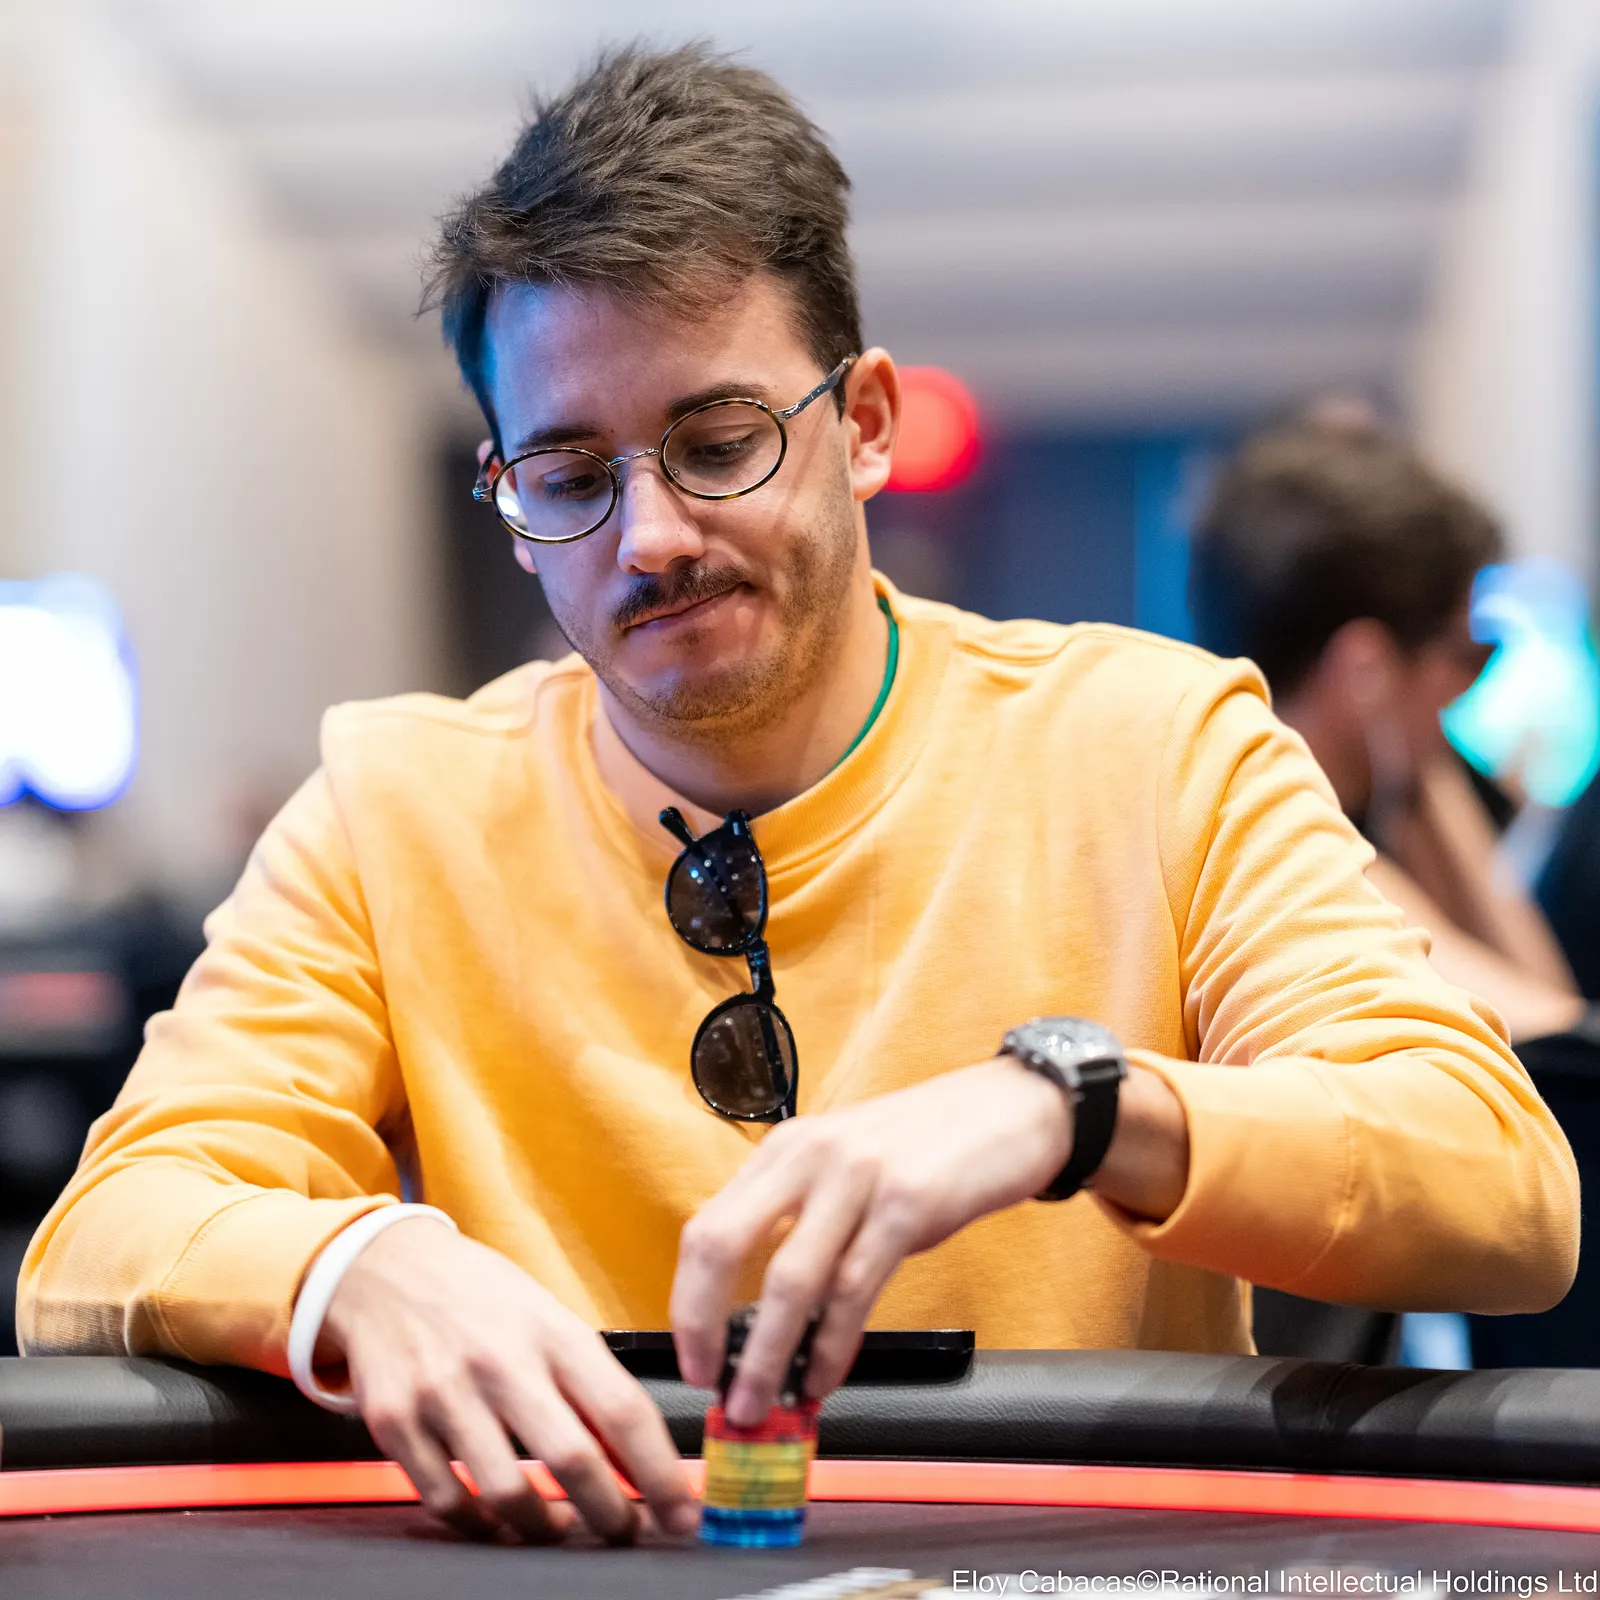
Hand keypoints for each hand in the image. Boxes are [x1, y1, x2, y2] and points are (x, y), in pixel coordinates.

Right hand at [321, 1217, 697, 1543]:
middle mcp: (501, 1362)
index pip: (623, 1410)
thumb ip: (587, 1382)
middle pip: (571, 1458)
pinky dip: (478, 1526)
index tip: (681, 1513)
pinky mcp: (396, 1422)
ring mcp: (444, 1393)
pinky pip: (445, 1500)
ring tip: (559, 1529)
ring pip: (507, 1492)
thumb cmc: (481, 1296)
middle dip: (609, 1514)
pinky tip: (498, 1522)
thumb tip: (636, 1456)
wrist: (387, 1268)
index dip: (659, 1472)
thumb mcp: (547, 1316)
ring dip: (543, 1529)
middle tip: (625, 1532)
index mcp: (552, 1331)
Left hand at [671, 1057, 1076, 1425]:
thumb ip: (804, 1221)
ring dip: (767, 1355)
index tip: (693, 1356)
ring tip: (762, 1403)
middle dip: (704, 1327)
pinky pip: (854, 1289)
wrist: (1014, 1106)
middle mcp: (810, 1154)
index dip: (688, 1300)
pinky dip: (831, 1346)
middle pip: (723, 1243)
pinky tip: (825, 1377)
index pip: (708, 1225)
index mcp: (786, 1148)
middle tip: (712, 1388)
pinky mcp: (908, 1202)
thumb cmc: (931, 1146)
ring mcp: (857, 1176)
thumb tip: (765, 1314)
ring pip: (789, 1279)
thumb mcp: (849, 1167)